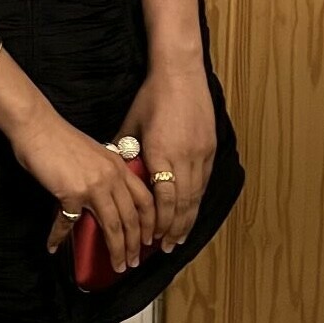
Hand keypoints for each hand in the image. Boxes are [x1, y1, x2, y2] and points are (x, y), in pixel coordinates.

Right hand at [8, 106, 156, 272]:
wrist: (38, 127)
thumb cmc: (61, 138)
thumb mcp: (95, 153)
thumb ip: (105, 173)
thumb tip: (107, 198)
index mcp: (118, 166)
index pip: (145, 200)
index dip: (150, 224)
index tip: (149, 240)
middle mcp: (112, 177)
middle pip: (132, 218)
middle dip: (135, 245)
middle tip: (133, 262)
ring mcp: (94, 186)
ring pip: (113, 227)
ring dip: (116, 250)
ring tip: (116, 266)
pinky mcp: (72, 193)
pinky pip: (68, 223)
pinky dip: (58, 237)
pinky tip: (53, 246)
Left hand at [115, 63, 214, 251]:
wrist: (181, 74)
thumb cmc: (152, 96)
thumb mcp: (132, 123)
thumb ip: (124, 150)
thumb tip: (113, 170)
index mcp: (161, 153)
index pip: (163, 199)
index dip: (157, 222)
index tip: (150, 237)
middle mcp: (184, 157)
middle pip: (182, 204)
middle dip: (173, 230)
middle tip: (165, 249)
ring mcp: (201, 153)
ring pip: (196, 196)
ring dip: (187, 220)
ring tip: (179, 239)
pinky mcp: (210, 148)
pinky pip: (205, 182)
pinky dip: (198, 200)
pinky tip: (192, 211)